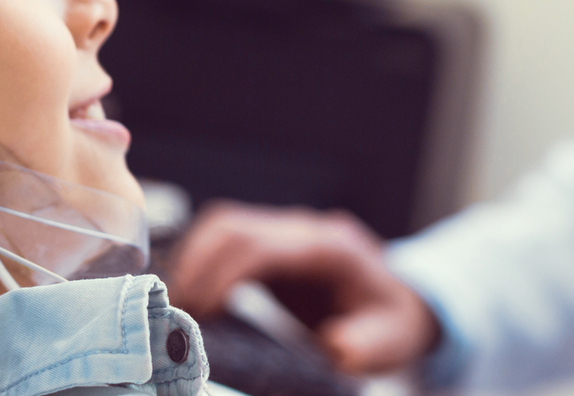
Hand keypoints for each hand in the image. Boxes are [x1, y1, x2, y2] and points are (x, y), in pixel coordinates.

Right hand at [166, 202, 440, 374]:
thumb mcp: (391, 339)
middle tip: (176, 314)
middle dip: (196, 268)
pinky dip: (201, 261)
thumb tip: (336, 347)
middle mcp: (303, 230)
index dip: (221, 275)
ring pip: (223, 226)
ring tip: (179, 307)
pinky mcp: (270, 242)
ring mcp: (285, 231)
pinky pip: (225, 238)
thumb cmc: (391, 321)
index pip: (261, 246)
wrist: (397, 300)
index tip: (199, 313)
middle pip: (233, 227)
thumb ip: (365, 343)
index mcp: (329, 249)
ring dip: (193, 261)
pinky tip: (192, 297)